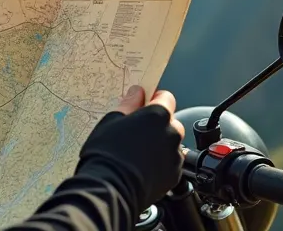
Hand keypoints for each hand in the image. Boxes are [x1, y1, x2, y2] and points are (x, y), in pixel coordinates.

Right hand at [73, 85, 184, 213]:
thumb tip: (137, 93)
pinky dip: (160, 163)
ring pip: (170, 143)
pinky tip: (142, 167)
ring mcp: (175, 156)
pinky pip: (170, 163)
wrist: (110, 190)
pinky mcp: (174, 175)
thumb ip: (129, 104)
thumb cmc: (107, 153)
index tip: (144, 105)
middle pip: (170, 121)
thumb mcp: (112, 121)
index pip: (166, 98)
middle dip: (156, 124)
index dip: (154, 100)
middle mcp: (172, 133)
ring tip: (137, 154)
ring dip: (159, 144)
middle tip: (136, 132)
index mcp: (158, 115)